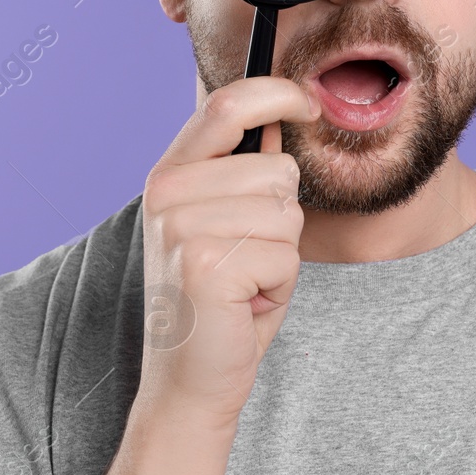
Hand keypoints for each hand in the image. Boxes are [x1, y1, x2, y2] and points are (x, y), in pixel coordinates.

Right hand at [135, 76, 319, 432]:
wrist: (190, 380)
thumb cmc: (223, 300)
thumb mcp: (231, 222)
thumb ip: (246, 170)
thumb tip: (285, 113)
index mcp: (169, 174)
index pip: (227, 104)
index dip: (277, 93)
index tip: (309, 103)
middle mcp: (166, 193)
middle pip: (277, 169)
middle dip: (285, 218)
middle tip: (249, 259)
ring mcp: (180, 227)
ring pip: (286, 214)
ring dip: (282, 256)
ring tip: (246, 283)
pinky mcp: (204, 264)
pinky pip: (285, 255)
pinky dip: (279, 286)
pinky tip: (244, 304)